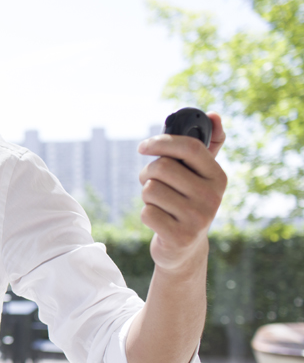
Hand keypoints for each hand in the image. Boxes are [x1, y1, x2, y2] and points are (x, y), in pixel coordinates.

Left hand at [137, 112, 226, 272]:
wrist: (185, 248)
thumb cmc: (188, 202)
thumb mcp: (200, 176)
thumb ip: (207, 145)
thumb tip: (214, 114)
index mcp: (218, 177)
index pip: (189, 147)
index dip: (162, 142)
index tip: (143, 146)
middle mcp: (213, 197)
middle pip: (162, 167)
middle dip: (148, 173)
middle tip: (151, 182)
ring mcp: (198, 218)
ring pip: (150, 189)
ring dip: (146, 195)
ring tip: (159, 203)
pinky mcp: (180, 236)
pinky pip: (146, 212)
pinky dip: (146, 214)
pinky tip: (160, 221)